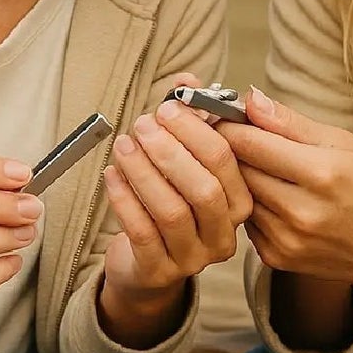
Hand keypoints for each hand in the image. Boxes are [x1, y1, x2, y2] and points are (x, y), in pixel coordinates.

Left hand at [99, 73, 252, 343]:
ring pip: (171, 211)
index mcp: (240, 203)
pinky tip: (112, 174)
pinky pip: (142, 233)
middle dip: (170, 151)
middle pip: (204, 189)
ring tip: (123, 145)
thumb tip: (187, 80)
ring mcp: (193, 258)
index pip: (227, 162)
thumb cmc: (171, 205)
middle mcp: (223, 234)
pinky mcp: (159, 272)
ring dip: (144, 172)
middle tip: (143, 124)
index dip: (196, 131)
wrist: (148, 266)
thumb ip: (190, 120)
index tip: (168, 108)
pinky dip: (124, 199)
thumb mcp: (185, 163)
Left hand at [222, 88, 352, 295]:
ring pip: (239, 196)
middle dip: (235, 151)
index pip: (249, 143)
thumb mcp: (342, 143)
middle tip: (246, 141)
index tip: (229, 118)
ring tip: (266, 172)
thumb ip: (290, 122)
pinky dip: (254, 208)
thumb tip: (250, 99)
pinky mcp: (276, 258)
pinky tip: (276, 201)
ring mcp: (287, 239)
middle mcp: (301, 211)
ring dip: (243, 181)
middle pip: (238, 170)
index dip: (232, 126)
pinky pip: (247, 223)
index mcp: (321, 173)